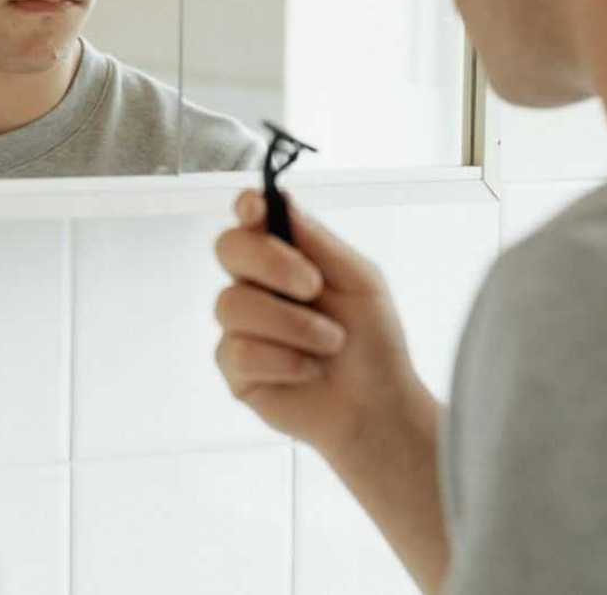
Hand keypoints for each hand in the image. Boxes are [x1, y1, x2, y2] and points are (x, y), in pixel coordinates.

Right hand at [214, 190, 427, 460]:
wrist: (378, 405)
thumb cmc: (373, 342)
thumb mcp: (360, 281)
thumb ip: (320, 242)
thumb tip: (282, 201)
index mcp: (286, 257)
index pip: (251, 220)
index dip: (247, 208)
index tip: (256, 208)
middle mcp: (256, 286)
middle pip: (227, 249)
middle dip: (269, 262)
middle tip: (312, 286)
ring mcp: (241, 328)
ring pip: (233, 304)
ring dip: (292, 324)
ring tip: (330, 343)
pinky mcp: (236, 369)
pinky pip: (239, 351)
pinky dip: (284, 360)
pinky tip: (309, 371)